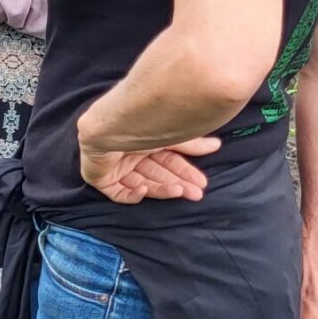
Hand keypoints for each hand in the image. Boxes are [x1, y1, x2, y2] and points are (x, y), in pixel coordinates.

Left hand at [77, 136, 218, 203]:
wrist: (107, 125)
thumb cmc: (139, 123)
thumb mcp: (169, 136)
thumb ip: (190, 144)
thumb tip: (216, 145)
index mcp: (144, 141)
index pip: (167, 161)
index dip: (184, 172)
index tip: (202, 183)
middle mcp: (130, 154)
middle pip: (157, 174)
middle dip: (177, 183)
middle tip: (196, 193)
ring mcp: (114, 166)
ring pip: (142, 183)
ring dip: (162, 189)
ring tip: (181, 192)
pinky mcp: (101, 178)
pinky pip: (118, 193)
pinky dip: (132, 194)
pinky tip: (143, 190)